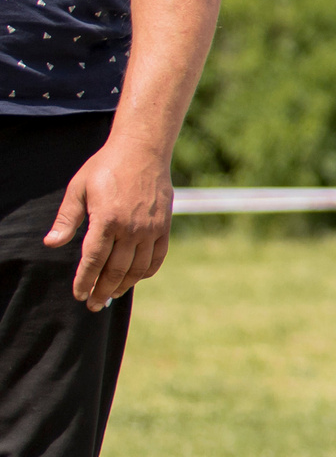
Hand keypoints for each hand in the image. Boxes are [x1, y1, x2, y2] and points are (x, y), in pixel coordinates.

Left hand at [45, 134, 174, 311]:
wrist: (142, 151)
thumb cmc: (105, 168)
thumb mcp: (78, 189)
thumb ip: (67, 220)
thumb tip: (51, 244)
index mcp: (106, 220)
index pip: (93, 260)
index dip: (84, 280)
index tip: (78, 295)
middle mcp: (131, 228)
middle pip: (116, 270)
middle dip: (102, 290)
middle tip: (93, 305)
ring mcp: (150, 229)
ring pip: (137, 268)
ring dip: (123, 285)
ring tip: (111, 295)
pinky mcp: (164, 226)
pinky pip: (157, 257)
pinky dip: (146, 272)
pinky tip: (135, 278)